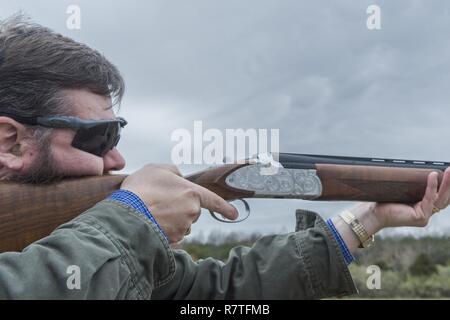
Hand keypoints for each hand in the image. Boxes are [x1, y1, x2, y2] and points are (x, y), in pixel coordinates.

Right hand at [120, 164, 237, 242]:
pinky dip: (163, 230)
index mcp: (192, 193)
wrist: (126, 213)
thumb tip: (178, 177)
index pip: (214, 201)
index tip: (234, 215)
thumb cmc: (141, 188)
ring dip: (171, 220)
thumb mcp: (157, 169)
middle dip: (180, 208)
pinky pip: (171, 235)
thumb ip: (173, 171)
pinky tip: (150, 222)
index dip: (225, 208)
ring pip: (181, 224)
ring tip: (152, 211)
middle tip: (159, 201)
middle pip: (191, 212)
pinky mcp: (172, 241)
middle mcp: (191, 212)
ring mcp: (182, 228)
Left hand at [351, 167, 449, 234]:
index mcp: (423, 207)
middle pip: (444, 197)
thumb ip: (413, 185)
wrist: (374, 213)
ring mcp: (425, 216)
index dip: (447, 186)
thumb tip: (421, 169)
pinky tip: (433, 176)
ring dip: (446, 184)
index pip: (440, 196)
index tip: (449, 172)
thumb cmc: (385, 202)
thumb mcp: (402, 191)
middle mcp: (426, 212)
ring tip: (449, 170)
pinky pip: (429, 199)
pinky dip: (431, 187)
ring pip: (440, 198)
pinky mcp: (421, 218)